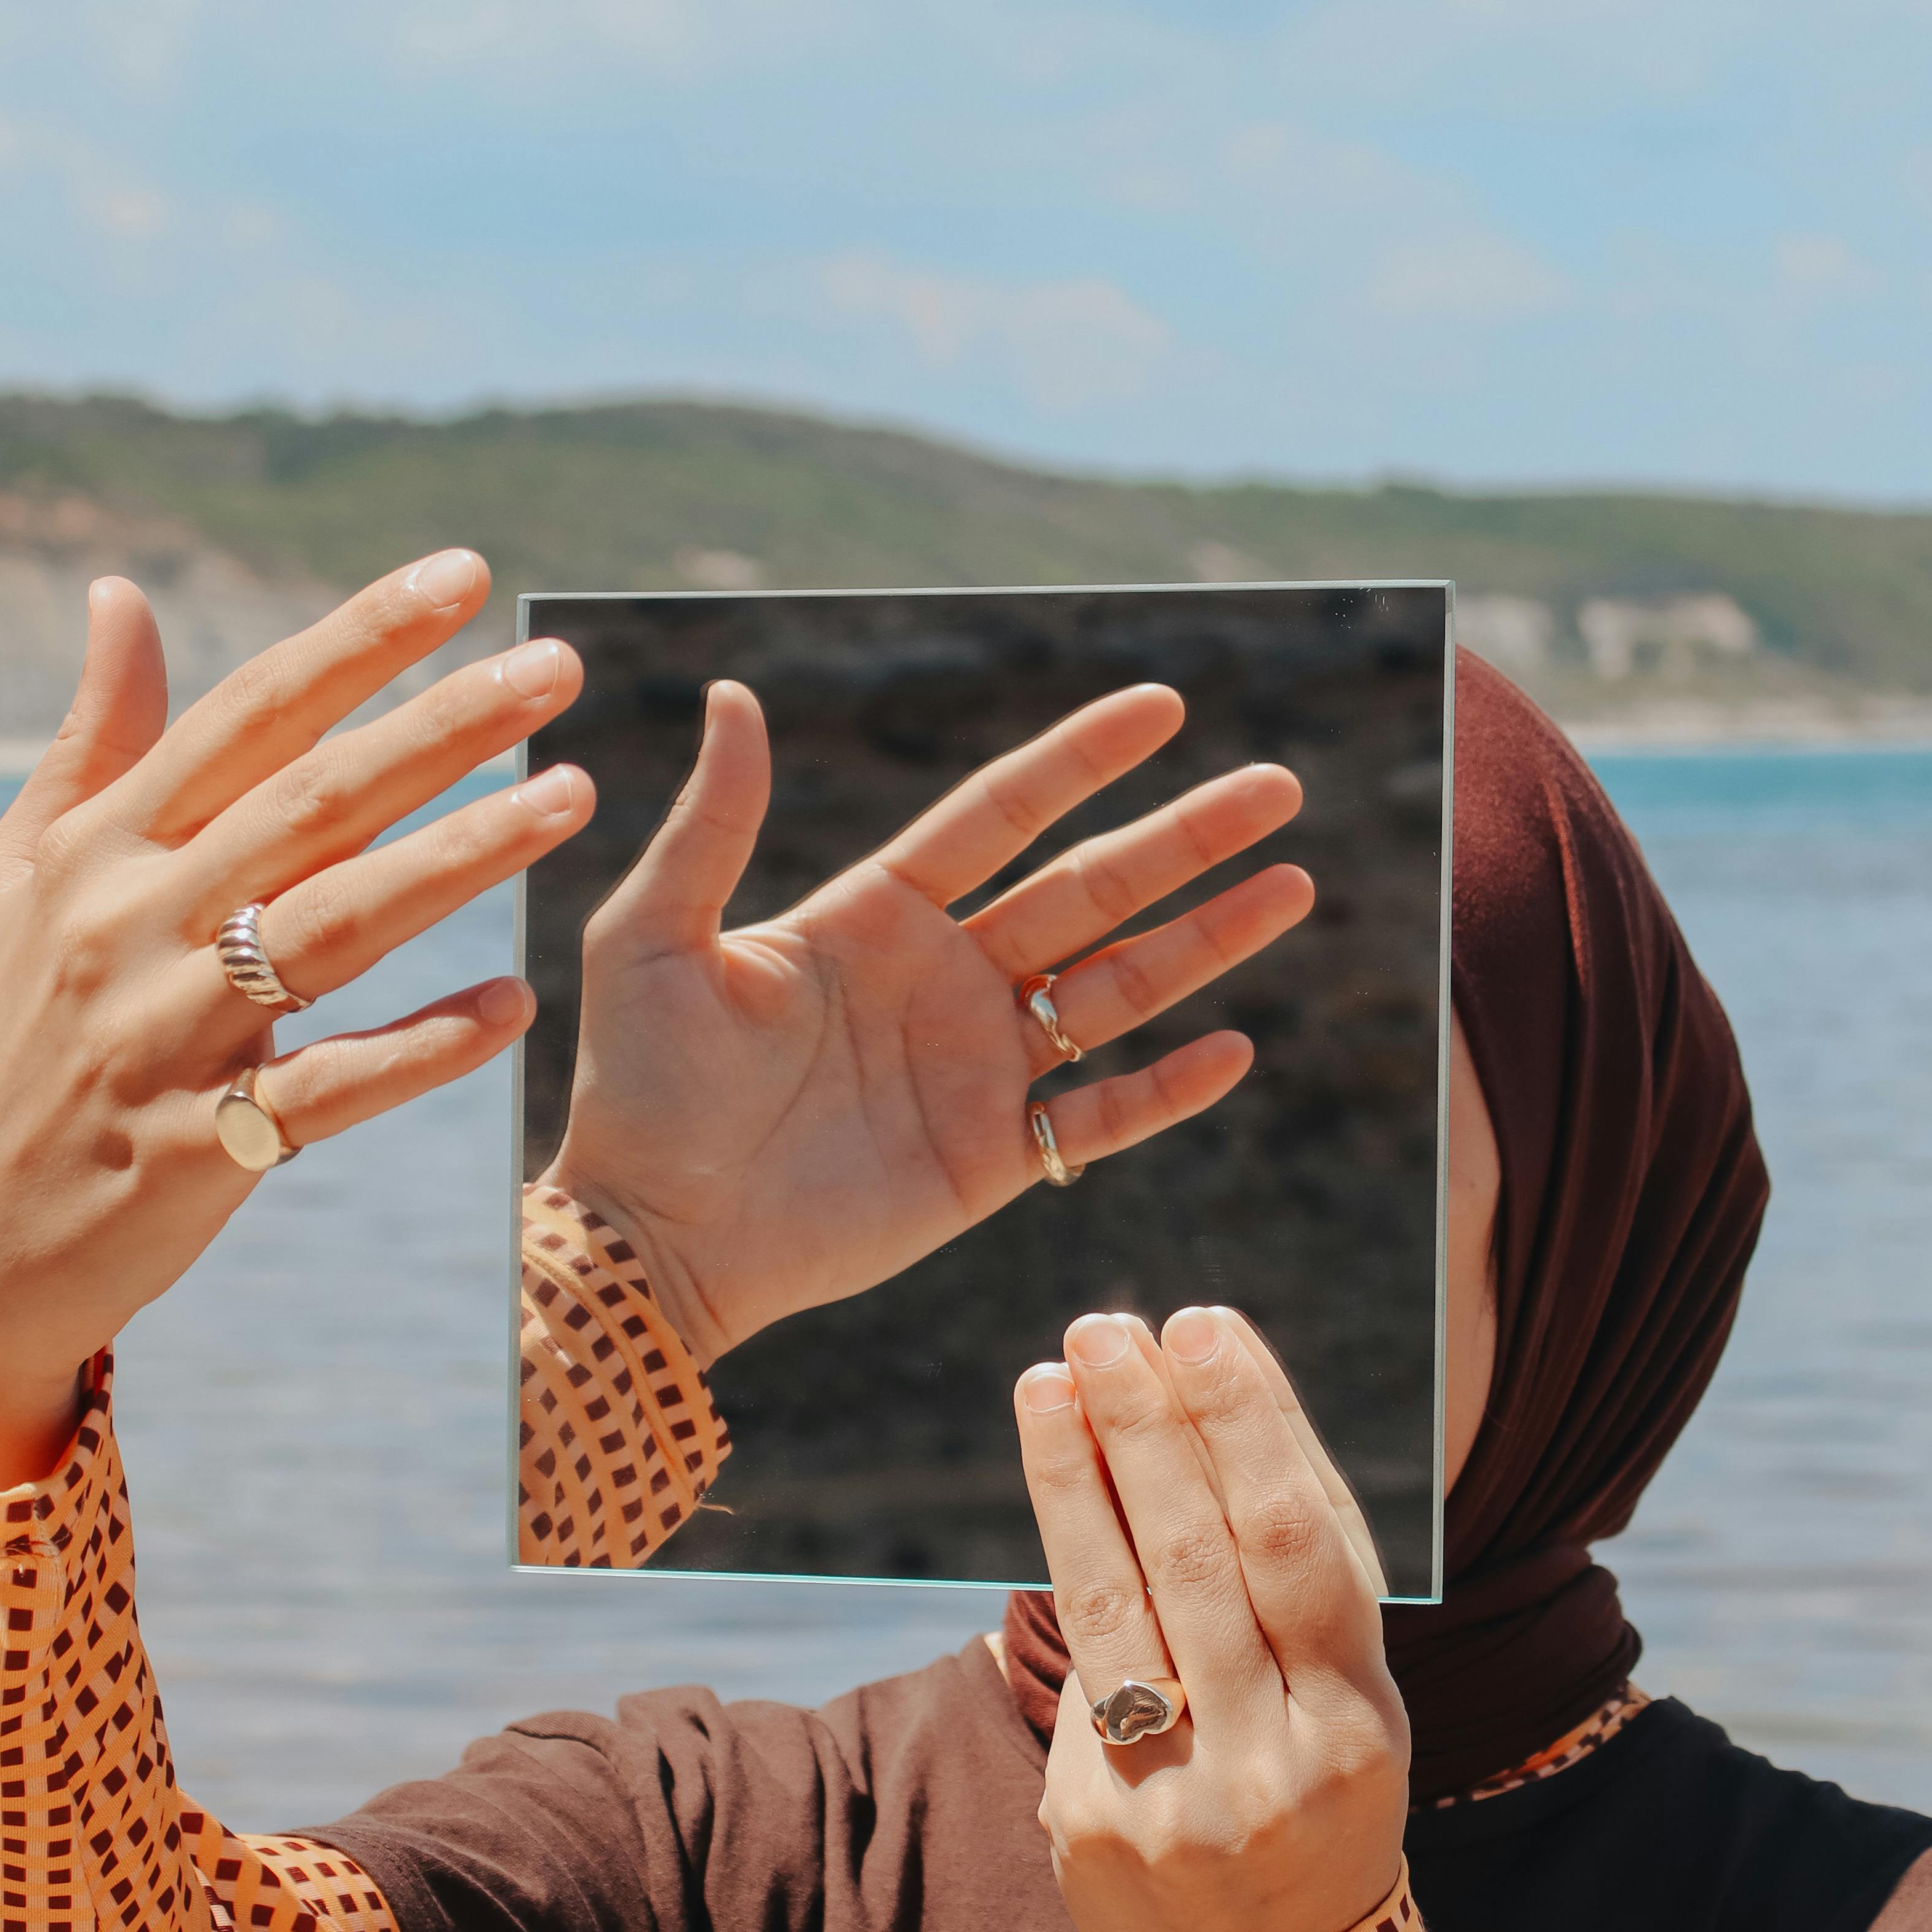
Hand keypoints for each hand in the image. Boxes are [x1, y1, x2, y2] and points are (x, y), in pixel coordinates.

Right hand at [0, 553, 595, 1482]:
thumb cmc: (8, 1040)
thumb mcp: (19, 877)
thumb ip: (91, 738)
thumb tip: (121, 592)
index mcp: (96, 851)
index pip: (249, 716)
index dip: (359, 640)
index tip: (466, 576)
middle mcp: (127, 927)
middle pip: (311, 803)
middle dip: (440, 727)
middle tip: (558, 669)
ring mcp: (163, 1039)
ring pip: (336, 927)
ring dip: (462, 857)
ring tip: (574, 797)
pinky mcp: (200, 1147)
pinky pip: (329, 1090)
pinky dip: (421, 1049)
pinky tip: (513, 1007)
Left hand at [548, 681, 1312, 1364]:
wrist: (651, 1236)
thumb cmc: (638, 1087)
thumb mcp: (656, 938)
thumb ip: (711, 826)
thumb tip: (731, 696)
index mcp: (875, 916)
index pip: (1000, 815)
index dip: (1080, 760)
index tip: (1163, 706)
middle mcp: (944, 980)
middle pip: (1089, 890)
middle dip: (1184, 839)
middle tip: (1277, 787)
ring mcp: (978, 1069)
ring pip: (1117, 988)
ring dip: (1205, 942)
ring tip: (1292, 886)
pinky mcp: (992, 1159)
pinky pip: (1102, 1119)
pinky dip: (1168, 1089)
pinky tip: (1234, 1046)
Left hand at [1016, 1307, 1408, 1931]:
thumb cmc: (1308, 1795)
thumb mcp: (1344, 1705)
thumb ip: (1298, 1574)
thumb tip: (1224, 1403)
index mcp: (1363, 1725)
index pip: (1306, 1548)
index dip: (1253, 1430)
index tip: (1208, 1329)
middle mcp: (1281, 1763)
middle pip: (1211, 1561)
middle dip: (1158, 1429)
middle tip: (1115, 1326)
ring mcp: (1183, 1798)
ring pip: (1128, 1601)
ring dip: (1086, 1471)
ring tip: (1058, 1371)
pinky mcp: (1095, 1820)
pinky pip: (1081, 1669)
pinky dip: (1067, 1555)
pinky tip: (1053, 1469)